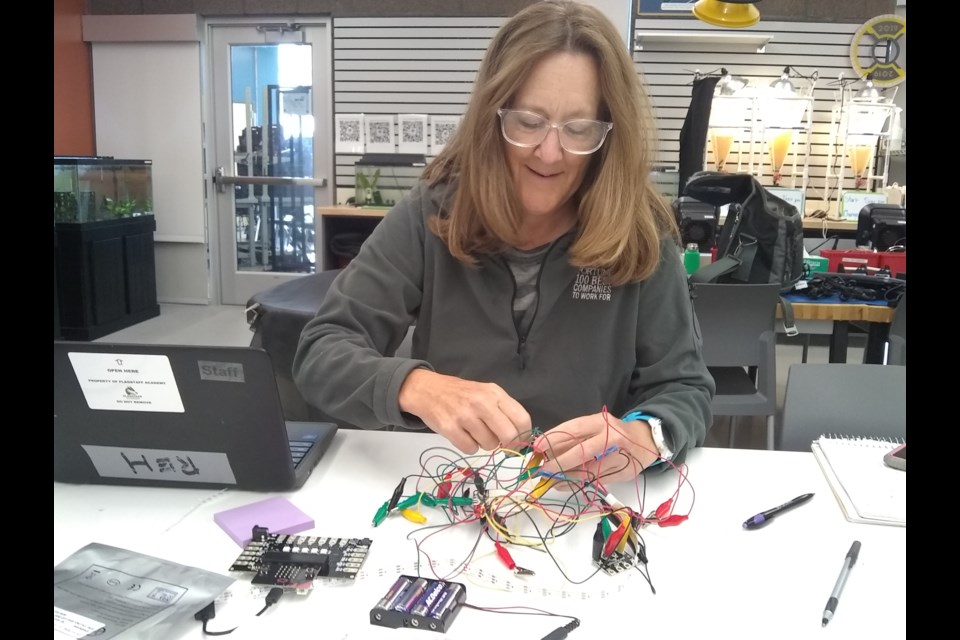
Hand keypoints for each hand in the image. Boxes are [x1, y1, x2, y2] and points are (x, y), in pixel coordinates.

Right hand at [398, 369, 531, 453]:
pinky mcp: (450, 428)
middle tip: (500, 442)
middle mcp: (482, 403)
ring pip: (489, 445)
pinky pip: (470, 449)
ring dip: (485, 444)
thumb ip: (504, 410)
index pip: (521, 418)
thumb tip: (521, 436)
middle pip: (509, 435)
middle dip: (507, 444)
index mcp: (494, 393)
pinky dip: (469, 446)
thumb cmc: (461, 394)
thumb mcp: (486, 392)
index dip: (524, 435)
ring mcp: (465, 415)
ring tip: (475, 432)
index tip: (520, 441)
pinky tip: (463, 435)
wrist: (428, 390)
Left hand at [534, 412, 659, 484]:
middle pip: (582, 451)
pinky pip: (597, 481)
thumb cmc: (614, 433)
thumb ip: (575, 437)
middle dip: (559, 462)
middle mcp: (611, 437)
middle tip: (543, 469)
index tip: (537, 448)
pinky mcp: (624, 472)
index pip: (574, 429)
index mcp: (601, 422)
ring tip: (551, 480)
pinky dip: (578, 484)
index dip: (554, 439)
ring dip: (567, 476)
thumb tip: (547, 450)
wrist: (647, 440)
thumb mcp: (596, 427)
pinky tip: (565, 485)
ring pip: (589, 469)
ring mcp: (619, 456)